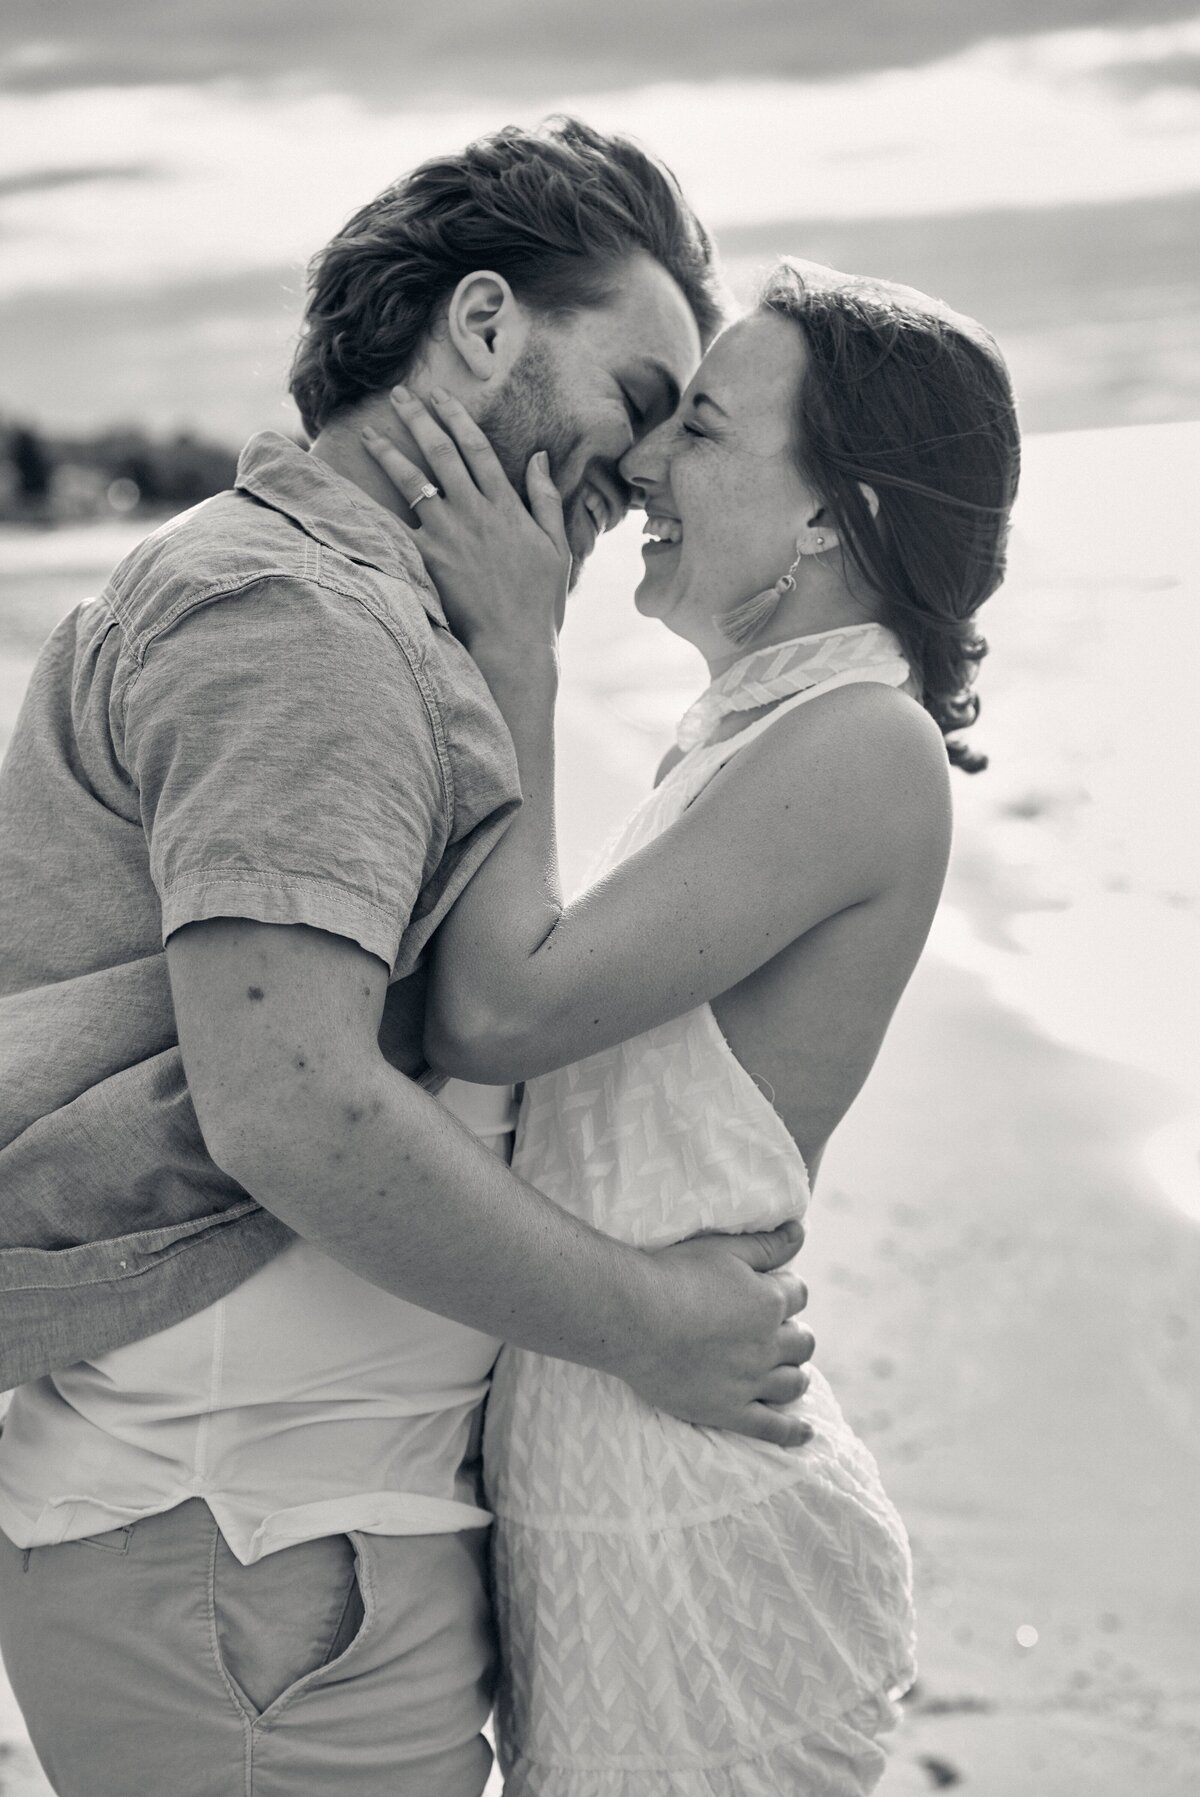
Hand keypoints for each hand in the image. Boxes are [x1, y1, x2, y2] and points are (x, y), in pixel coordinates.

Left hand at [361, 387, 571, 655]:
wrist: (514, 644)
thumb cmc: (539, 601)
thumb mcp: (557, 546)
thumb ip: (546, 498)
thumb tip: (539, 457)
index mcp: (506, 506)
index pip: (476, 448)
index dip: (456, 417)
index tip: (439, 395)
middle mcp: (474, 511)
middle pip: (440, 453)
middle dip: (418, 419)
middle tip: (399, 395)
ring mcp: (448, 534)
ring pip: (412, 482)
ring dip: (388, 454)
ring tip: (368, 434)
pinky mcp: (427, 559)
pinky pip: (396, 525)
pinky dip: (375, 506)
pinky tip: (355, 490)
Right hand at [622, 1220, 814, 1447]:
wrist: (632, 1317)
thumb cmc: (673, 1274)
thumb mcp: (723, 1248)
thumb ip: (766, 1244)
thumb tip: (802, 1231)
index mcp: (769, 1302)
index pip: (798, 1295)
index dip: (785, 1290)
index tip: (770, 1291)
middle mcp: (767, 1344)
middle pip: (802, 1342)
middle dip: (794, 1334)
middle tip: (777, 1333)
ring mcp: (749, 1381)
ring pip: (793, 1383)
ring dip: (794, 1374)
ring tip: (785, 1371)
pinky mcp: (728, 1410)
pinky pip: (772, 1429)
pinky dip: (793, 1432)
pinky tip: (805, 1433)